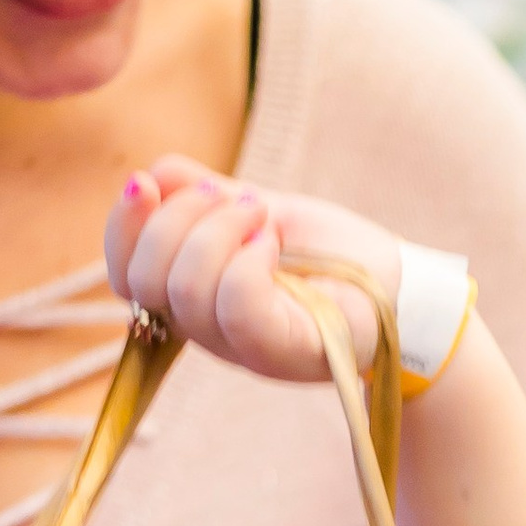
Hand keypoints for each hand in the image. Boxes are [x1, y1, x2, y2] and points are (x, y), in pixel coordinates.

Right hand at [106, 155, 400, 384]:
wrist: (405, 290)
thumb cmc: (334, 255)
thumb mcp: (260, 212)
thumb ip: (203, 195)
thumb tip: (152, 174)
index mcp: (193, 296)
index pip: (123, 273)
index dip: (121, 226)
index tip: (143, 183)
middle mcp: (207, 329)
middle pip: (143, 279)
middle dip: (177, 219)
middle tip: (241, 201)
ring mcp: (241, 346)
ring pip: (186, 289)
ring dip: (220, 230)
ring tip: (265, 218)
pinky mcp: (281, 350)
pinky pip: (236, 305)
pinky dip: (247, 260)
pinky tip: (273, 245)